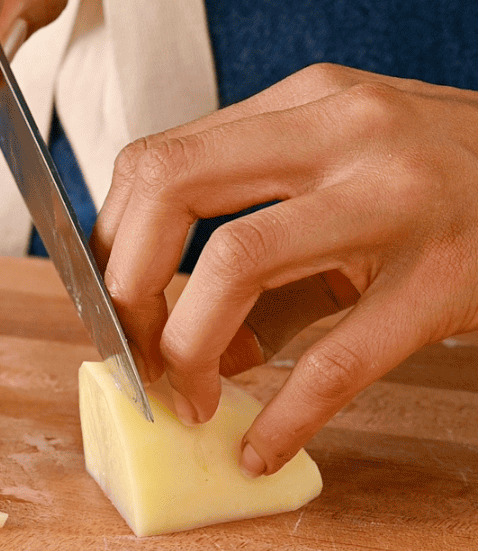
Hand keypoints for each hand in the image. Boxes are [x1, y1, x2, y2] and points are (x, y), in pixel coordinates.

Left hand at [90, 63, 477, 475]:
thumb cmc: (452, 177)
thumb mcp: (351, 178)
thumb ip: (266, 249)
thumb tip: (199, 345)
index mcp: (304, 104)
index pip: (157, 159)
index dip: (110, 239)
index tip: (107, 298)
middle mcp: (340, 132)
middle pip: (169, 188)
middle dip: (124, 283)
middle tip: (130, 350)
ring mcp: (394, 199)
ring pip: (234, 261)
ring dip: (184, 343)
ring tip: (187, 395)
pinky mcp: (445, 278)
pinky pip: (338, 358)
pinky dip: (286, 416)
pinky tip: (264, 446)